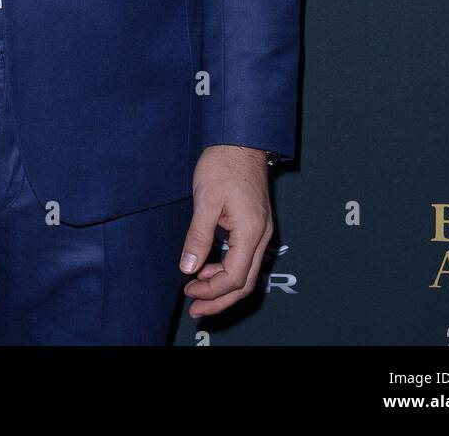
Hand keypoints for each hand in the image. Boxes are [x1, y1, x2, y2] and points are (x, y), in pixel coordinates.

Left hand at [179, 145, 272, 318]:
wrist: (241, 140)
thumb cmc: (223, 164)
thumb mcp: (206, 199)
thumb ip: (199, 236)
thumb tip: (188, 268)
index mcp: (251, 232)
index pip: (234, 277)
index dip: (211, 291)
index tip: (188, 292)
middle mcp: (261, 236)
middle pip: (245, 282)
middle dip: (219, 299)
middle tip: (195, 308)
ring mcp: (261, 231)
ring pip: (247, 272)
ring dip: (223, 286)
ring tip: (197, 290)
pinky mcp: (255, 225)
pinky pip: (245, 258)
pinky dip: (227, 270)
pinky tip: (208, 268)